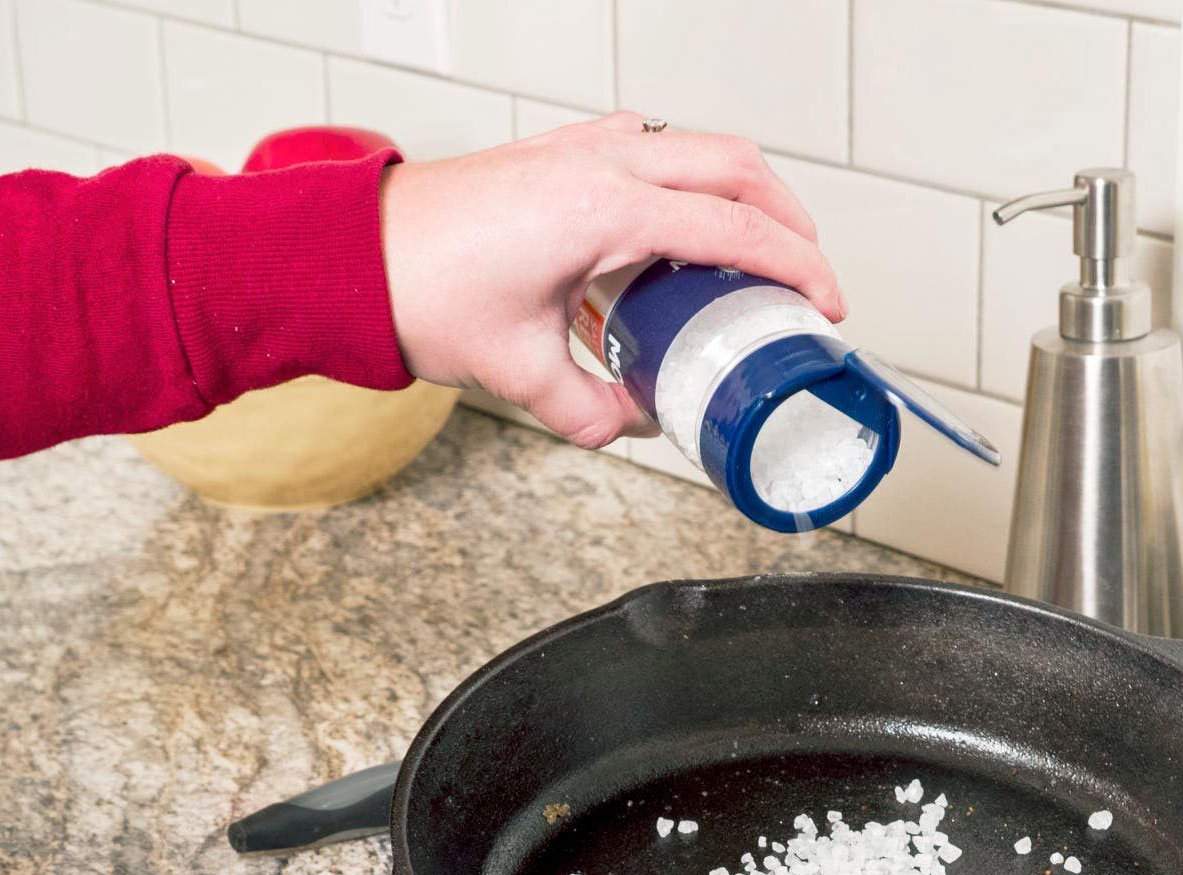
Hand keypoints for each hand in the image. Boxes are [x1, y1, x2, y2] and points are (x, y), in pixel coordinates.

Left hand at [378, 112, 844, 448]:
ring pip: (699, 146)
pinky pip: (654, 150)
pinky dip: (692, 184)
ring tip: (761, 253)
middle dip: (789, 217)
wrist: (357, 255)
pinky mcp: (563, 154)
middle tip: (809, 274)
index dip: (795, 267)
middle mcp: (600, 163)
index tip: (826, 304)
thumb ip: (591, 412)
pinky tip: (686, 234)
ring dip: (745, 191)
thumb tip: (635, 421)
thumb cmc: (422, 289)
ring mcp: (582, 149)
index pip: (734, 228)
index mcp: (603, 209)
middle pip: (736, 164)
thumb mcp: (520, 374)